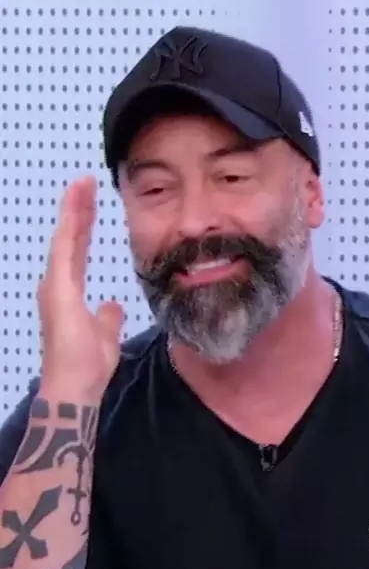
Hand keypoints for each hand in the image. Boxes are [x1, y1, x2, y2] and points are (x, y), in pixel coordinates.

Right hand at [38, 176, 124, 399]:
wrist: (75, 386)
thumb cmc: (87, 367)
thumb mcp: (105, 335)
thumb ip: (108, 318)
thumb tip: (113, 305)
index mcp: (68, 293)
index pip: (77, 251)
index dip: (83, 227)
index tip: (90, 204)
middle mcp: (58, 285)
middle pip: (69, 239)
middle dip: (78, 210)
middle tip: (86, 182)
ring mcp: (56, 284)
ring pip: (66, 237)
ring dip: (74, 209)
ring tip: (83, 183)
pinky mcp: (58, 287)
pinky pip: (66, 247)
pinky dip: (71, 222)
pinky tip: (77, 201)